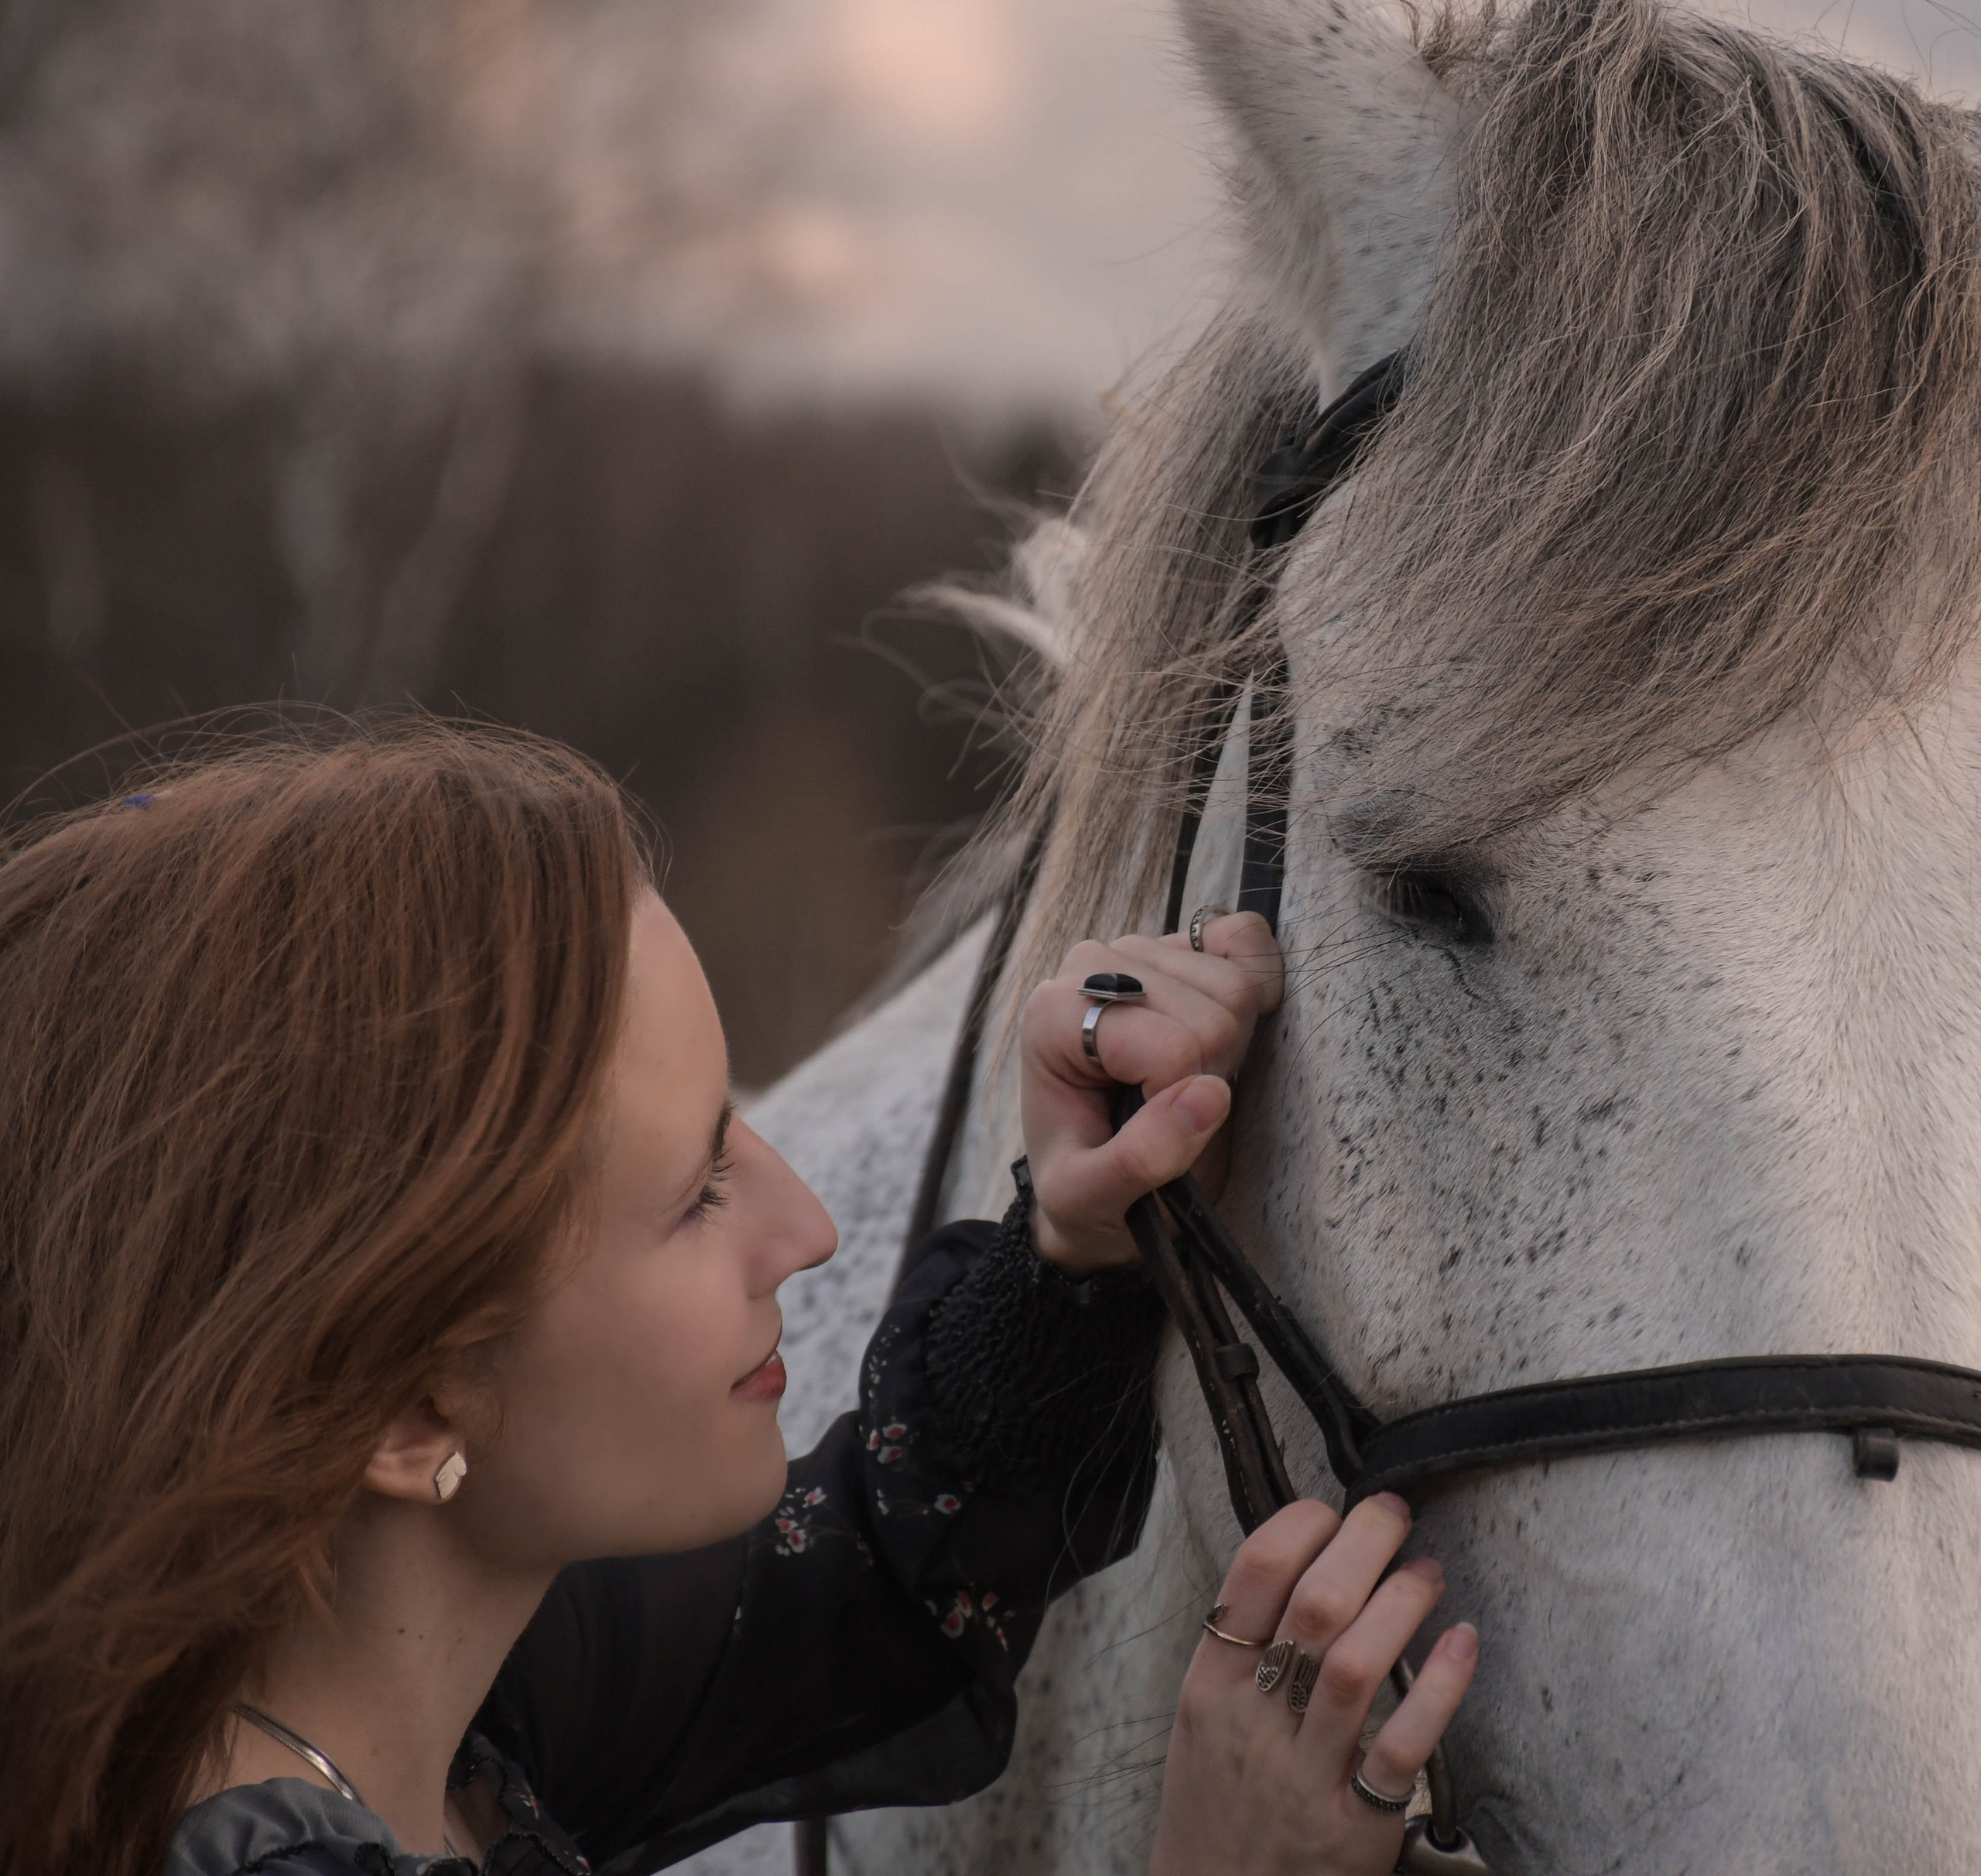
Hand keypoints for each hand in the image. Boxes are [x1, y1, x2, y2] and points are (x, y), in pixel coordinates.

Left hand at [1019, 913, 1283, 1273]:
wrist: (1089, 1183)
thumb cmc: (1082, 1190)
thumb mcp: (1088, 1198)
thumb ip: (1141, 1158)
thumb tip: (1208, 1095)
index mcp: (1054, 1016)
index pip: (1172, 1045)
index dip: (1183, 1101)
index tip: (1153, 1129)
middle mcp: (1092, 967)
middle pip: (1213, 1009)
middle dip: (1211, 1071)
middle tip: (1173, 1108)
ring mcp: (1139, 951)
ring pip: (1237, 982)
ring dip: (1232, 1043)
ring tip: (1185, 1079)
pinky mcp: (1180, 948)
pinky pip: (1244, 935)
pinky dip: (1257, 978)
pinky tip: (1224, 1031)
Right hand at [1150, 1497, 1477, 1875]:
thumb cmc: (1213, 1804)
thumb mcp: (1199, 1718)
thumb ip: (1241, 1649)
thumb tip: (1305, 1563)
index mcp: (1210, 1684)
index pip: (1253, 1573)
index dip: (1301, 1524)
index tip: (1334, 1511)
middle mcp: (1252, 1721)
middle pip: (1312, 1606)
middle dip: (1363, 1544)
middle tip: (1394, 1515)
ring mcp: (1302, 1774)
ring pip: (1355, 1666)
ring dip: (1401, 1604)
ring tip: (1428, 1572)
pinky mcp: (1352, 1827)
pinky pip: (1401, 1749)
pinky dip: (1437, 1690)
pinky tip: (1461, 1644)